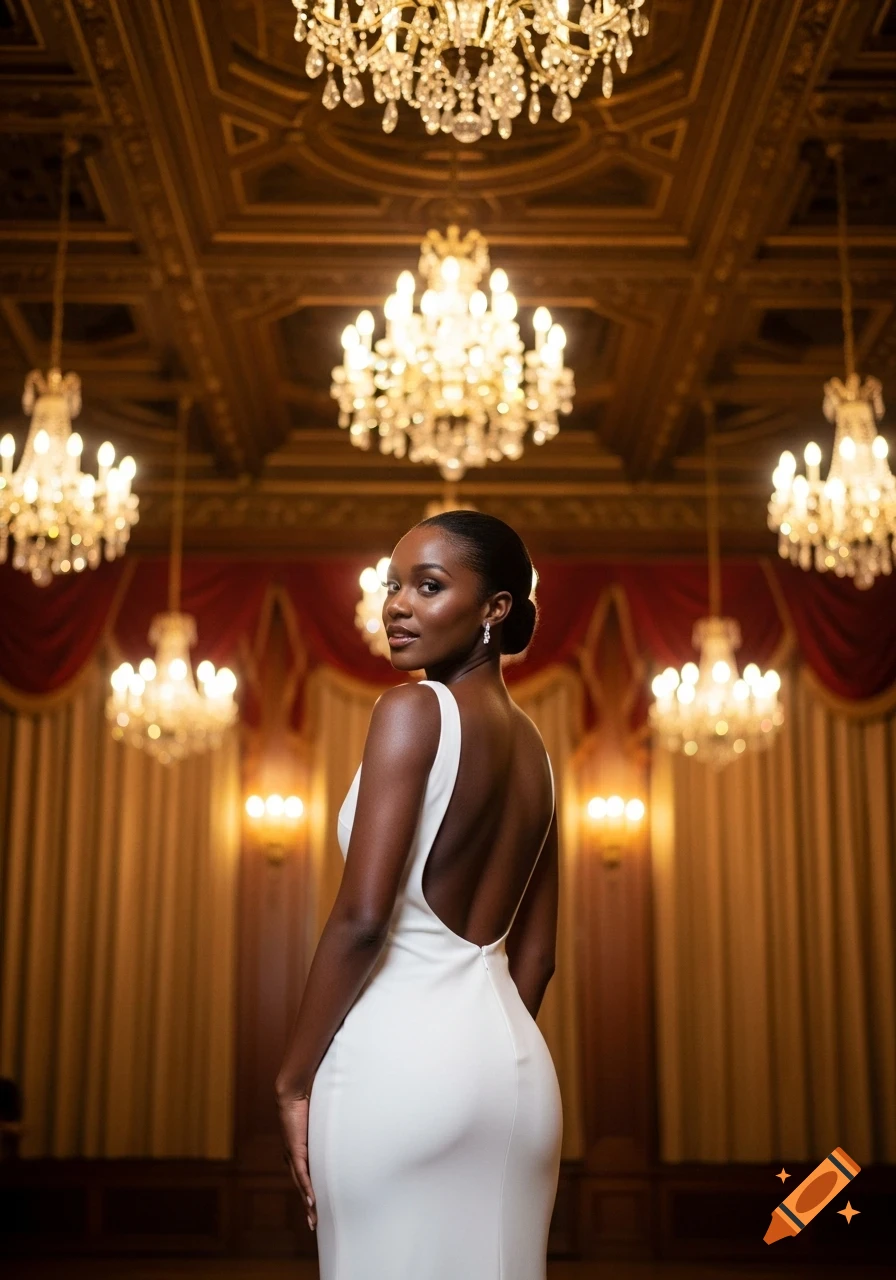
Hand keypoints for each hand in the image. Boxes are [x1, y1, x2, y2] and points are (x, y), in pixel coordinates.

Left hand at [278, 1092, 316, 1231]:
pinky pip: (301, 1173)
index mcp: (298, 1153)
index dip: (309, 1195)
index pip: (304, 1179)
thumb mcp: (318, 1124)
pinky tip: (310, 1200)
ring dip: (307, 1203)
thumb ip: (324, 1131)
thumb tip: (341, 1128)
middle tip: (314, 1224)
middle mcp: (293, 1157)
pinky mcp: (295, 1150)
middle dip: (308, 1207)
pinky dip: (306, 1188)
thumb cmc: (305, 1105)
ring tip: (313, 1218)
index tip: (315, 1209)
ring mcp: (293, 1155)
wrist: (291, 1094)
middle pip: (301, 1188)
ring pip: (300, 1185)